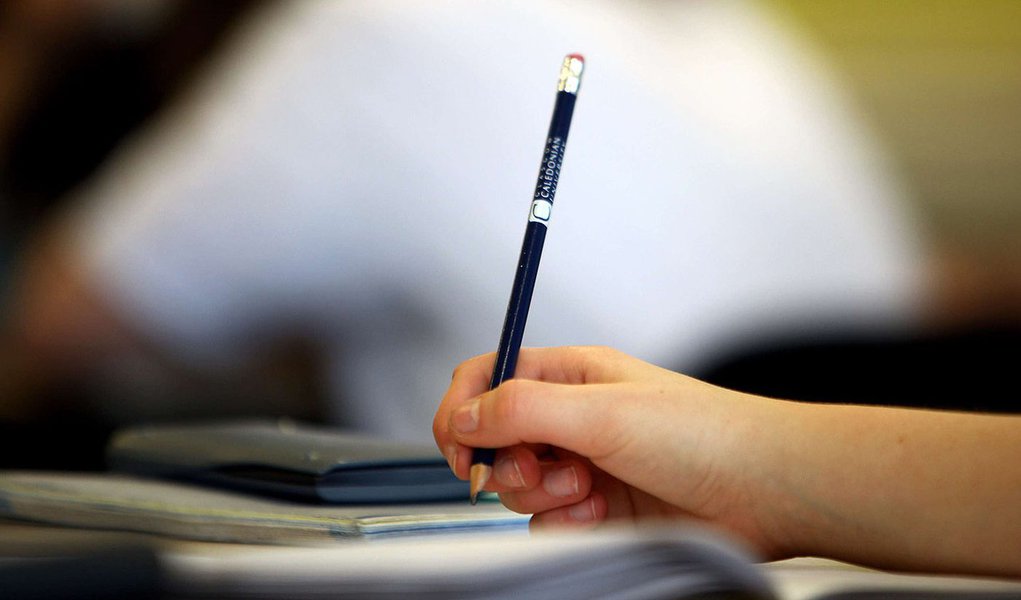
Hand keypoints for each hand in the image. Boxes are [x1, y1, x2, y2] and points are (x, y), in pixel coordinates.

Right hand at [433, 346, 790, 555]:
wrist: (762, 491)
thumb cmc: (705, 434)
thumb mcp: (602, 410)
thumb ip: (522, 409)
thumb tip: (465, 416)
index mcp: (570, 374)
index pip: (488, 377)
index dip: (462, 409)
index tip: (458, 446)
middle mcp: (571, 415)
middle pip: (494, 438)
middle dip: (507, 462)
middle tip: (540, 468)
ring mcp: (582, 463)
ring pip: (517, 485)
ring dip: (543, 494)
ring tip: (588, 490)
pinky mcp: (595, 508)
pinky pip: (546, 520)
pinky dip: (565, 523)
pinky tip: (602, 514)